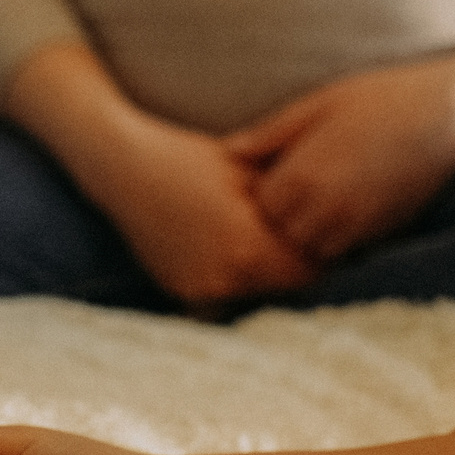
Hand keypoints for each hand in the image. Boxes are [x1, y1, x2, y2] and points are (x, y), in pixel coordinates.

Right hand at [0, 40, 310, 307]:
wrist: (123, 169)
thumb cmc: (189, 159)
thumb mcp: (249, 172)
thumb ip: (291, 205)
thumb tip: (331, 218)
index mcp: (248, 250)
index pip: (310, 269)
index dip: (319, 249)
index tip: (320, 229)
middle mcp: (225, 280)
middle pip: (285, 287)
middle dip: (293, 263)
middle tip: (296, 234)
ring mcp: (200, 291)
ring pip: (257, 294)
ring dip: (266, 274)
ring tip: (260, 238)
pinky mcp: (182, 293)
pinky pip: (226, 295)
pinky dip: (234, 278)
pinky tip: (229, 248)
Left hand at [222, 57, 454, 263]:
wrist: (452, 114)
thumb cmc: (382, 98)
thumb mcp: (317, 104)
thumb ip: (270, 134)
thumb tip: (228, 152)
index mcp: (299, 178)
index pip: (256, 208)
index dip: (254, 194)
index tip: (260, 176)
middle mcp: (323, 213)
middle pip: (278, 238)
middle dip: (276, 222)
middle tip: (281, 197)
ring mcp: (354, 230)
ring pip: (309, 253)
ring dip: (304, 236)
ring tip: (312, 205)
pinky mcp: (381, 236)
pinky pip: (342, 254)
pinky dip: (333, 241)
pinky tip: (340, 213)